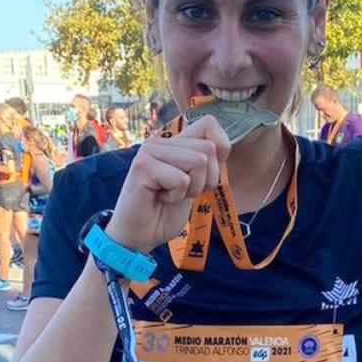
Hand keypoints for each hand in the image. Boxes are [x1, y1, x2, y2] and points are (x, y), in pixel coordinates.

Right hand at [105, 116, 229, 253]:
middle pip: (209, 148)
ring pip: (198, 162)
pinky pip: (181, 179)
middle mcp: (160, 141)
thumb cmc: (165, 212)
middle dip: (205, 179)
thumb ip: (207, 162)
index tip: (204, 175)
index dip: (220, 150)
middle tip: (181, 191)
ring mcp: (150, 151)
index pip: (209, 124)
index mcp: (174, 142)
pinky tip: (159, 199)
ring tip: (169, 195)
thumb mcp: (195, 184)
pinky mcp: (143, 166)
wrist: (139, 237)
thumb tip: (222, 145)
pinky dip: (176, 197)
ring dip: (191, 189)